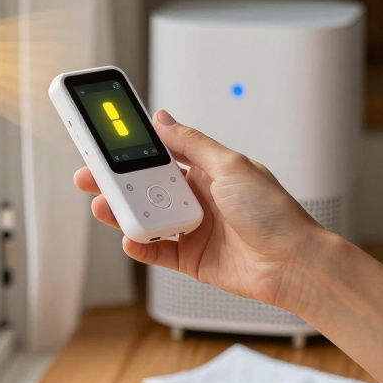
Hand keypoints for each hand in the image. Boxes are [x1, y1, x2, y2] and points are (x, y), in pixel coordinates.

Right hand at [73, 109, 332, 311]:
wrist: (292, 263)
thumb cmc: (274, 213)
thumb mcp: (230, 164)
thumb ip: (191, 143)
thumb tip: (162, 120)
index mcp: (208, 170)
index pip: (162, 154)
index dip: (134, 149)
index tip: (106, 141)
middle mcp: (198, 198)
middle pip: (146, 186)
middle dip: (116, 181)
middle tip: (89, 175)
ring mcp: (193, 229)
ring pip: (147, 217)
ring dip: (122, 211)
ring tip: (103, 206)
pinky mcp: (191, 259)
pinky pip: (156, 251)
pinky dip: (139, 245)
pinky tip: (129, 237)